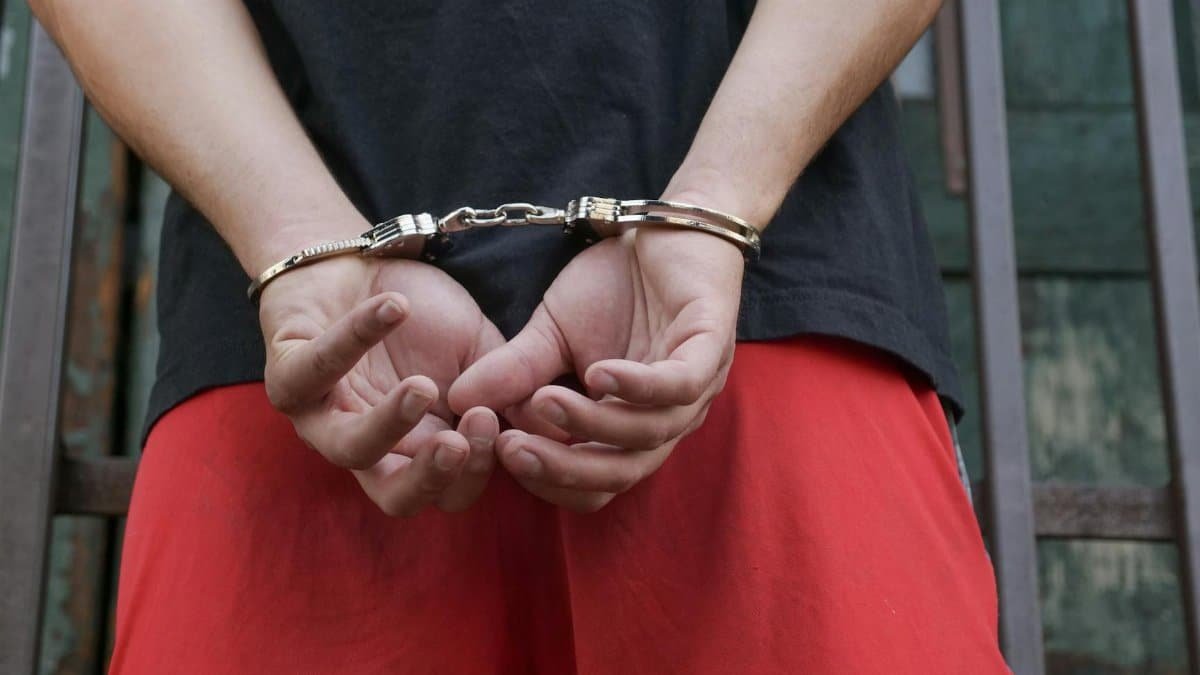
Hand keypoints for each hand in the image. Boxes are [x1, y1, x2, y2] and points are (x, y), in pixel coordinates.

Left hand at [259, 254, 504, 515]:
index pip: (450, 492)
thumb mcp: (481, 349)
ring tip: (422, 388)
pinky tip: (395, 309)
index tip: (498, 423)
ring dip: (389, 424)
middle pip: (396, 498)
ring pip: (348, 448)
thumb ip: (512, 384)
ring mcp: (324, 417)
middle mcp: (370, 447)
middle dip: (431, 478)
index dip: (476, 471)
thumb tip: (553, 420)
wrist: (360, 261)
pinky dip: (355, 337)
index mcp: (419, 449)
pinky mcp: (286, 375)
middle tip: (460, 442)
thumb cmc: (424, 314)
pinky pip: (313, 370)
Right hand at [449, 217, 744, 511]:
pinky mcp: (712, 346)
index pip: (595, 484)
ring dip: (591, 424)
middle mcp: (667, 419)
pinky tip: (596, 374)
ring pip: (647, 434)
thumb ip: (514, 370)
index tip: (498, 453)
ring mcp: (696, 386)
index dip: (549, 481)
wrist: (663, 225)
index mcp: (632, 427)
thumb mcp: (550, 331)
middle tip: (510, 449)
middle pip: (621, 474)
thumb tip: (456, 401)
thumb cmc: (613, 284)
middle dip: (563, 469)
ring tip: (543, 400)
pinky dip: (637, 386)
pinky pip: (678, 385)